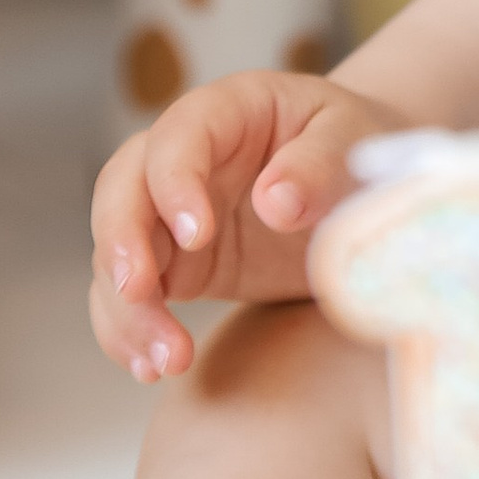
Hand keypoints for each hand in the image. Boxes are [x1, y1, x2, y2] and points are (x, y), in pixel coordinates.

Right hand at [88, 69, 400, 382]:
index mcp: (229, 110)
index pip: (178, 136)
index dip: (175, 182)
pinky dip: (130, 331)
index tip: (197, 235)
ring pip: (117, 250)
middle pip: (121, 187)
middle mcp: (185, 158)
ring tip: (165, 359)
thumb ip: (320, 165)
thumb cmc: (359, 148)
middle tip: (139, 291)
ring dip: (126, 307)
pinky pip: (133, 296)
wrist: (362, 188)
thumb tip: (275, 202)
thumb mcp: (355, 143)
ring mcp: (172, 214)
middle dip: (120, 241)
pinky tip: (151, 368)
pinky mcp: (177, 265)